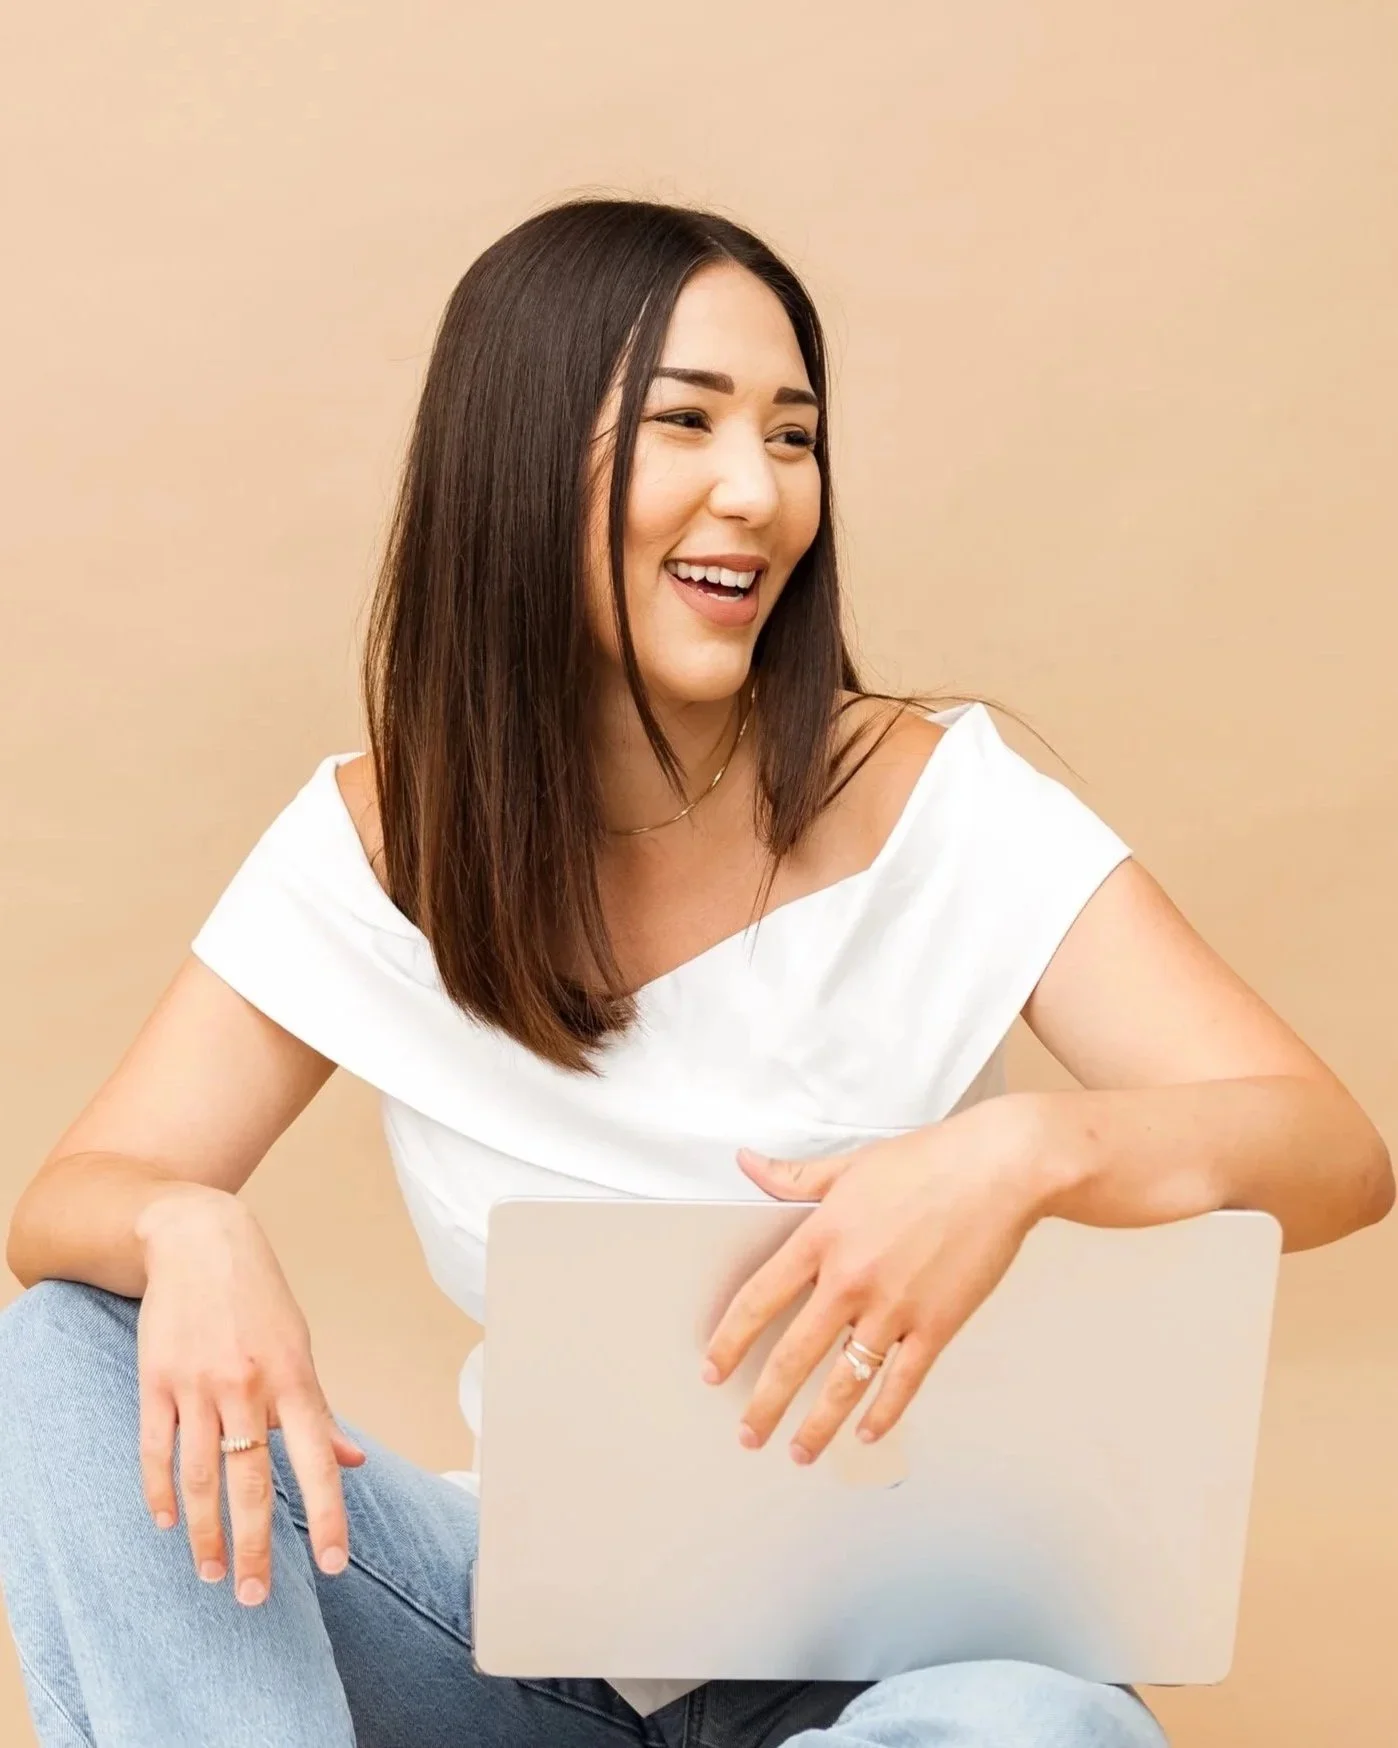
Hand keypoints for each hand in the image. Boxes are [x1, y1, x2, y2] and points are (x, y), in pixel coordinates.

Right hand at [134, 1187, 364, 1605]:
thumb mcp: (299, 1345)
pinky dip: (159, 1490)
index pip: (316, 1461)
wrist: (198, 1240)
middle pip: (251, 1482)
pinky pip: (154, 1448)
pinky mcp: (155, 1380)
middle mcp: (246, 1386)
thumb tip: (352, 1462)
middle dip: (255, 1546)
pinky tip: (166, 1524)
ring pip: (200, 1475)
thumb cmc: (258, 1297)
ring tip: (211, 1574)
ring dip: (205, 1533)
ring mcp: (197, 1384)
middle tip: (255, 1596)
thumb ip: (319, 1411)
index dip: (329, 1515)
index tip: (334, 1565)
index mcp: (292, 1378)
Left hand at [701, 1104, 1047, 1463]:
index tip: (713, 1370)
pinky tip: (865, 1434)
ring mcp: (894, 1308)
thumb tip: (746, 1163)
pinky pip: (902, 1382)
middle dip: (765, 1403)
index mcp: (823, 1238)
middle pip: (794, 1356)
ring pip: (844, 1382)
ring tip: (797, 1452)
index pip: (759, 1300)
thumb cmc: (928, 1161)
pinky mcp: (937, 1326)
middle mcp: (850, 1280)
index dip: (730, 1340)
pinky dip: (882, 1413)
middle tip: (747, 1433)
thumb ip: (793, 1177)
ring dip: (817, 1425)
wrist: (999, 1170)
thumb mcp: (849, 1165)